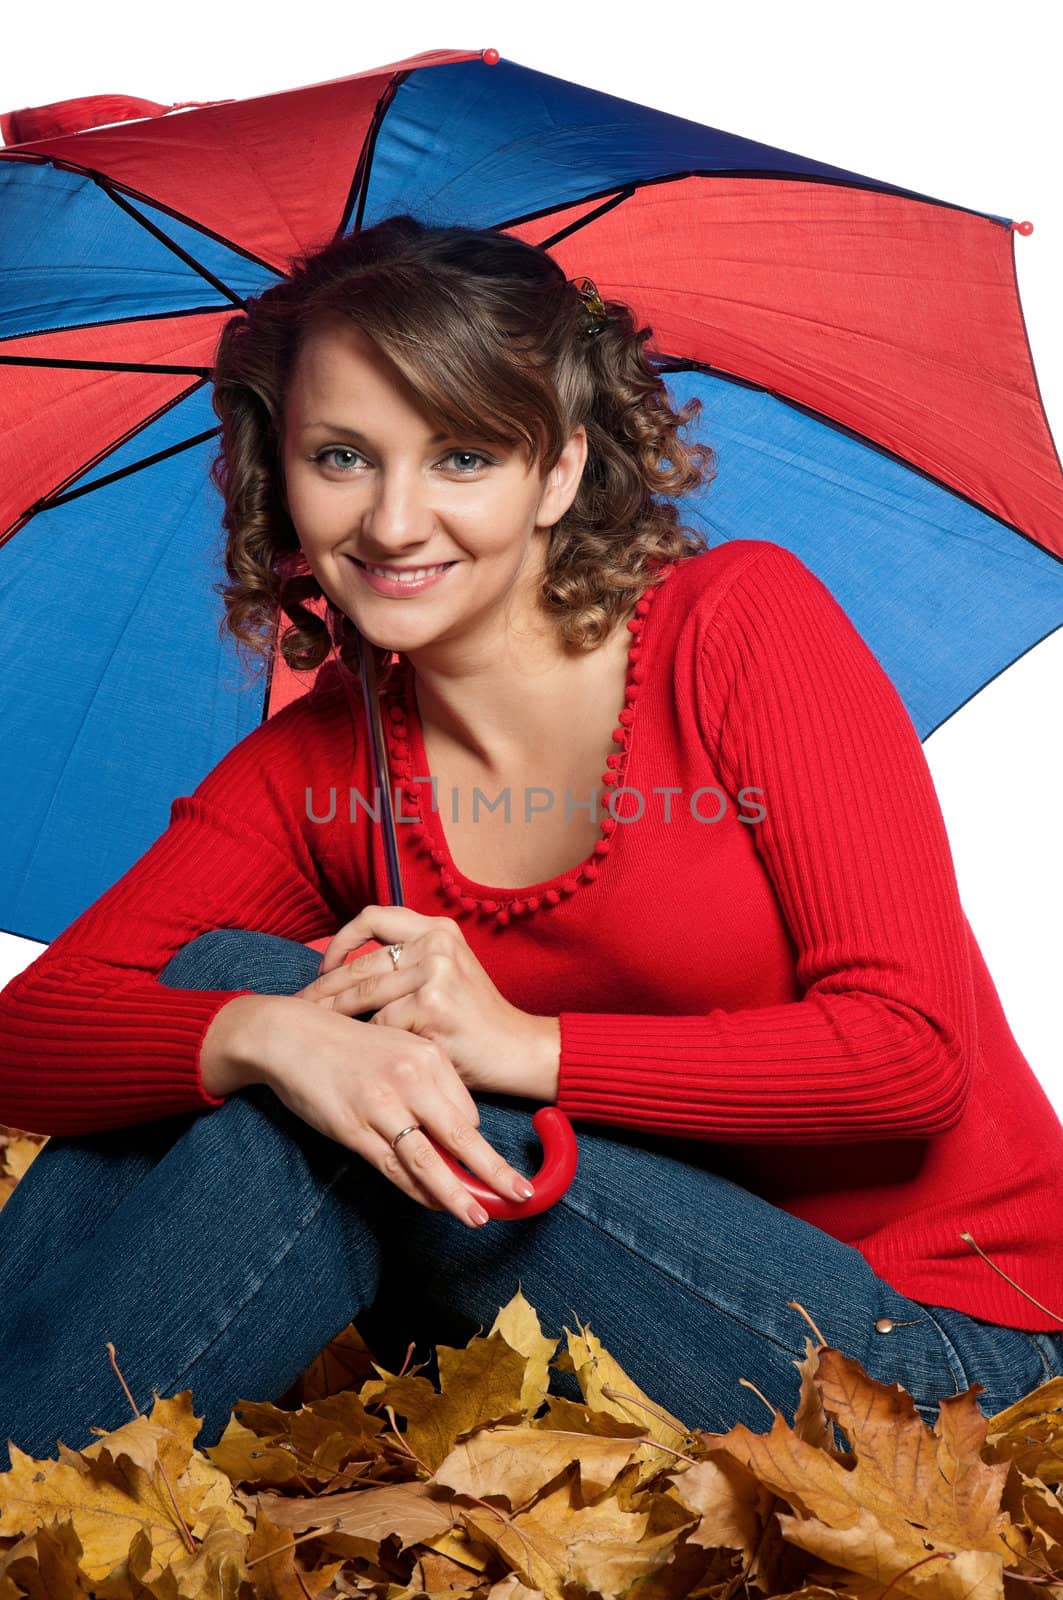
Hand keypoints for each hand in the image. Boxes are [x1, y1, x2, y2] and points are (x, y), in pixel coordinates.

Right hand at [257, 998, 537, 1226]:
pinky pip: (394, 1168)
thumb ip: (426, 1084)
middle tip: (523, 1195)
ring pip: (429, 1160)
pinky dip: (417, 1190)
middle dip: (494, 1170)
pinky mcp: (353, 1128)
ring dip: (458, 1194)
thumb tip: (454, 1132)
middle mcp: (410, 1079)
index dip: (476, 1142)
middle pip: (462, 1135)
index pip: (468, 1110)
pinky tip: (434, 1204)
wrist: (289, 1035)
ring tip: (480, 1217)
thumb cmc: (345, 1045)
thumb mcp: (396, 1049)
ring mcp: (381, 1105)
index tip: (483, 1164)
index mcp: (428, 1056)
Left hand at [294, 906, 552, 1097]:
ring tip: (315, 1031)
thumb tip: (342, 968)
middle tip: (301, 1007)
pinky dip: (371, 1043)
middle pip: (361, 964)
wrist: (517, 1050)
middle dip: (323, 989)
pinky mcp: (431, 1007)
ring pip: (364, 997)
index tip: (325, 967)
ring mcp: (435, 973)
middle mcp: (437, 943)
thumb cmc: (474, 1018)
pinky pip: (381, 1026)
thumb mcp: (449, 971)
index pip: (372, 917)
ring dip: (335, 1017)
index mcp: (438, 929)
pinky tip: (360, 1055)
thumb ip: (408, 960)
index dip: (340, 941)